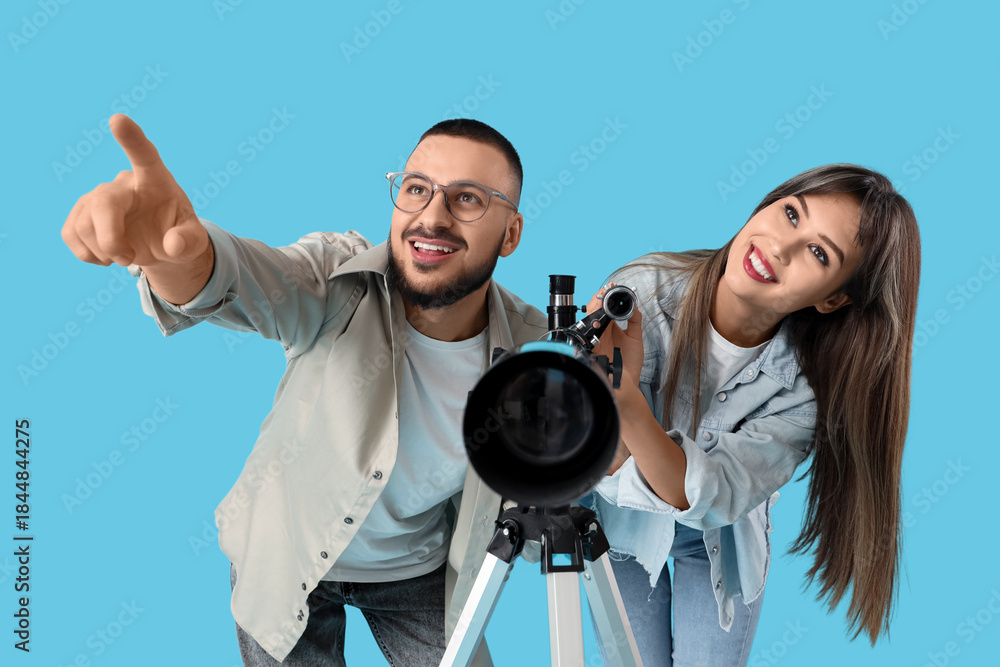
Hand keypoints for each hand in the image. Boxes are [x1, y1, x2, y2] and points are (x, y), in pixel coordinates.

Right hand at [61, 114, 207, 267]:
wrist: (159, 244)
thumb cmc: (179, 234)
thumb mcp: (194, 241)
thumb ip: (188, 241)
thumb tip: (173, 245)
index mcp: (156, 180)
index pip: (144, 155)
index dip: (131, 139)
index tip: (118, 120)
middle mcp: (123, 183)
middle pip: (102, 203)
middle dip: (111, 239)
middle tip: (129, 259)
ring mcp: (98, 196)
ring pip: (83, 225)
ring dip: (104, 252)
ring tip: (126, 256)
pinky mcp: (80, 213)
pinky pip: (70, 233)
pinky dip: (87, 254)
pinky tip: (107, 255)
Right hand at [586, 283, 644, 387]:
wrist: (628, 384)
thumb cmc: (630, 365)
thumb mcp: (636, 338)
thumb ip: (635, 321)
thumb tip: (635, 305)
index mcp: (611, 329)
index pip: (605, 308)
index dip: (606, 297)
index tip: (611, 288)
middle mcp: (603, 333)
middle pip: (594, 311)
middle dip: (597, 300)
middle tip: (604, 293)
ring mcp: (597, 340)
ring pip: (589, 319)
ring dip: (594, 309)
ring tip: (601, 302)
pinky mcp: (594, 349)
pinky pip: (589, 335)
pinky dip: (593, 326)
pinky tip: (598, 321)